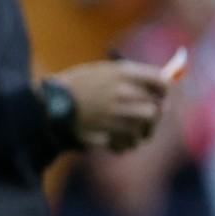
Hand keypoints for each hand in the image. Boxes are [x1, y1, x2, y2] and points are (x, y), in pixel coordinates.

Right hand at [51, 60, 166, 152]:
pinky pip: (129, 144)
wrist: (49, 104)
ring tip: (128, 129)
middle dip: (154, 115)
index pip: (162, 82)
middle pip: (156, 109)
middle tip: (148, 117)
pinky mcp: (109, 135)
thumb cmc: (76, 85)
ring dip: (140, 132)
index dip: (164, 90)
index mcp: (122, 73)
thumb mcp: (101, 71)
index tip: (161, 95)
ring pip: (145, 130)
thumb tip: (162, 84)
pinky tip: (114, 138)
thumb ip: (130, 76)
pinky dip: (125, 144)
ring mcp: (117, 116)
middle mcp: (123, 93)